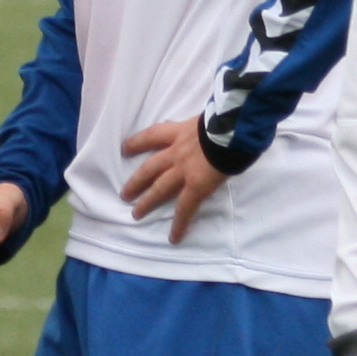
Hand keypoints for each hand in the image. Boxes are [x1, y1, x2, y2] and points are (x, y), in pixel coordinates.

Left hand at [119, 119, 227, 242]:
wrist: (232, 129)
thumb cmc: (227, 119)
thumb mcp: (208, 117)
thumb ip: (203, 126)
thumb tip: (211, 128)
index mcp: (180, 131)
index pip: (153, 135)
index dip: (138, 142)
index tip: (125, 148)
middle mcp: (176, 151)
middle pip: (150, 168)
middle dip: (137, 181)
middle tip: (124, 193)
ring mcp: (183, 171)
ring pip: (159, 189)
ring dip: (147, 202)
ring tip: (136, 214)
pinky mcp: (195, 187)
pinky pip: (185, 209)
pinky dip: (179, 225)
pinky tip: (174, 238)